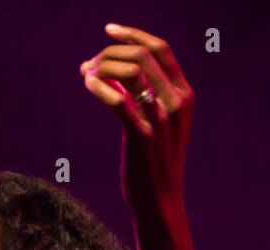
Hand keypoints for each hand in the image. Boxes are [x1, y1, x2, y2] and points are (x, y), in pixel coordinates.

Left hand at [79, 23, 193, 209]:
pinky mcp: (141, 136)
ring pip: (130, 72)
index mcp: (184, 93)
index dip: (133, 35)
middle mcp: (176, 101)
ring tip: (85, 75)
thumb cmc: (153, 160)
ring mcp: (160, 118)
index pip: (160, 49)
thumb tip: (102, 71)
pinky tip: (88, 84)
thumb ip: (136, 95)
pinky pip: (117, 101)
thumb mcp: (153, 121)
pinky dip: (99, 86)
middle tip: (88, 64)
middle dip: (109, 53)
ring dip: (101, 67)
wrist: (160, 199)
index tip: (109, 30)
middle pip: (141, 56)